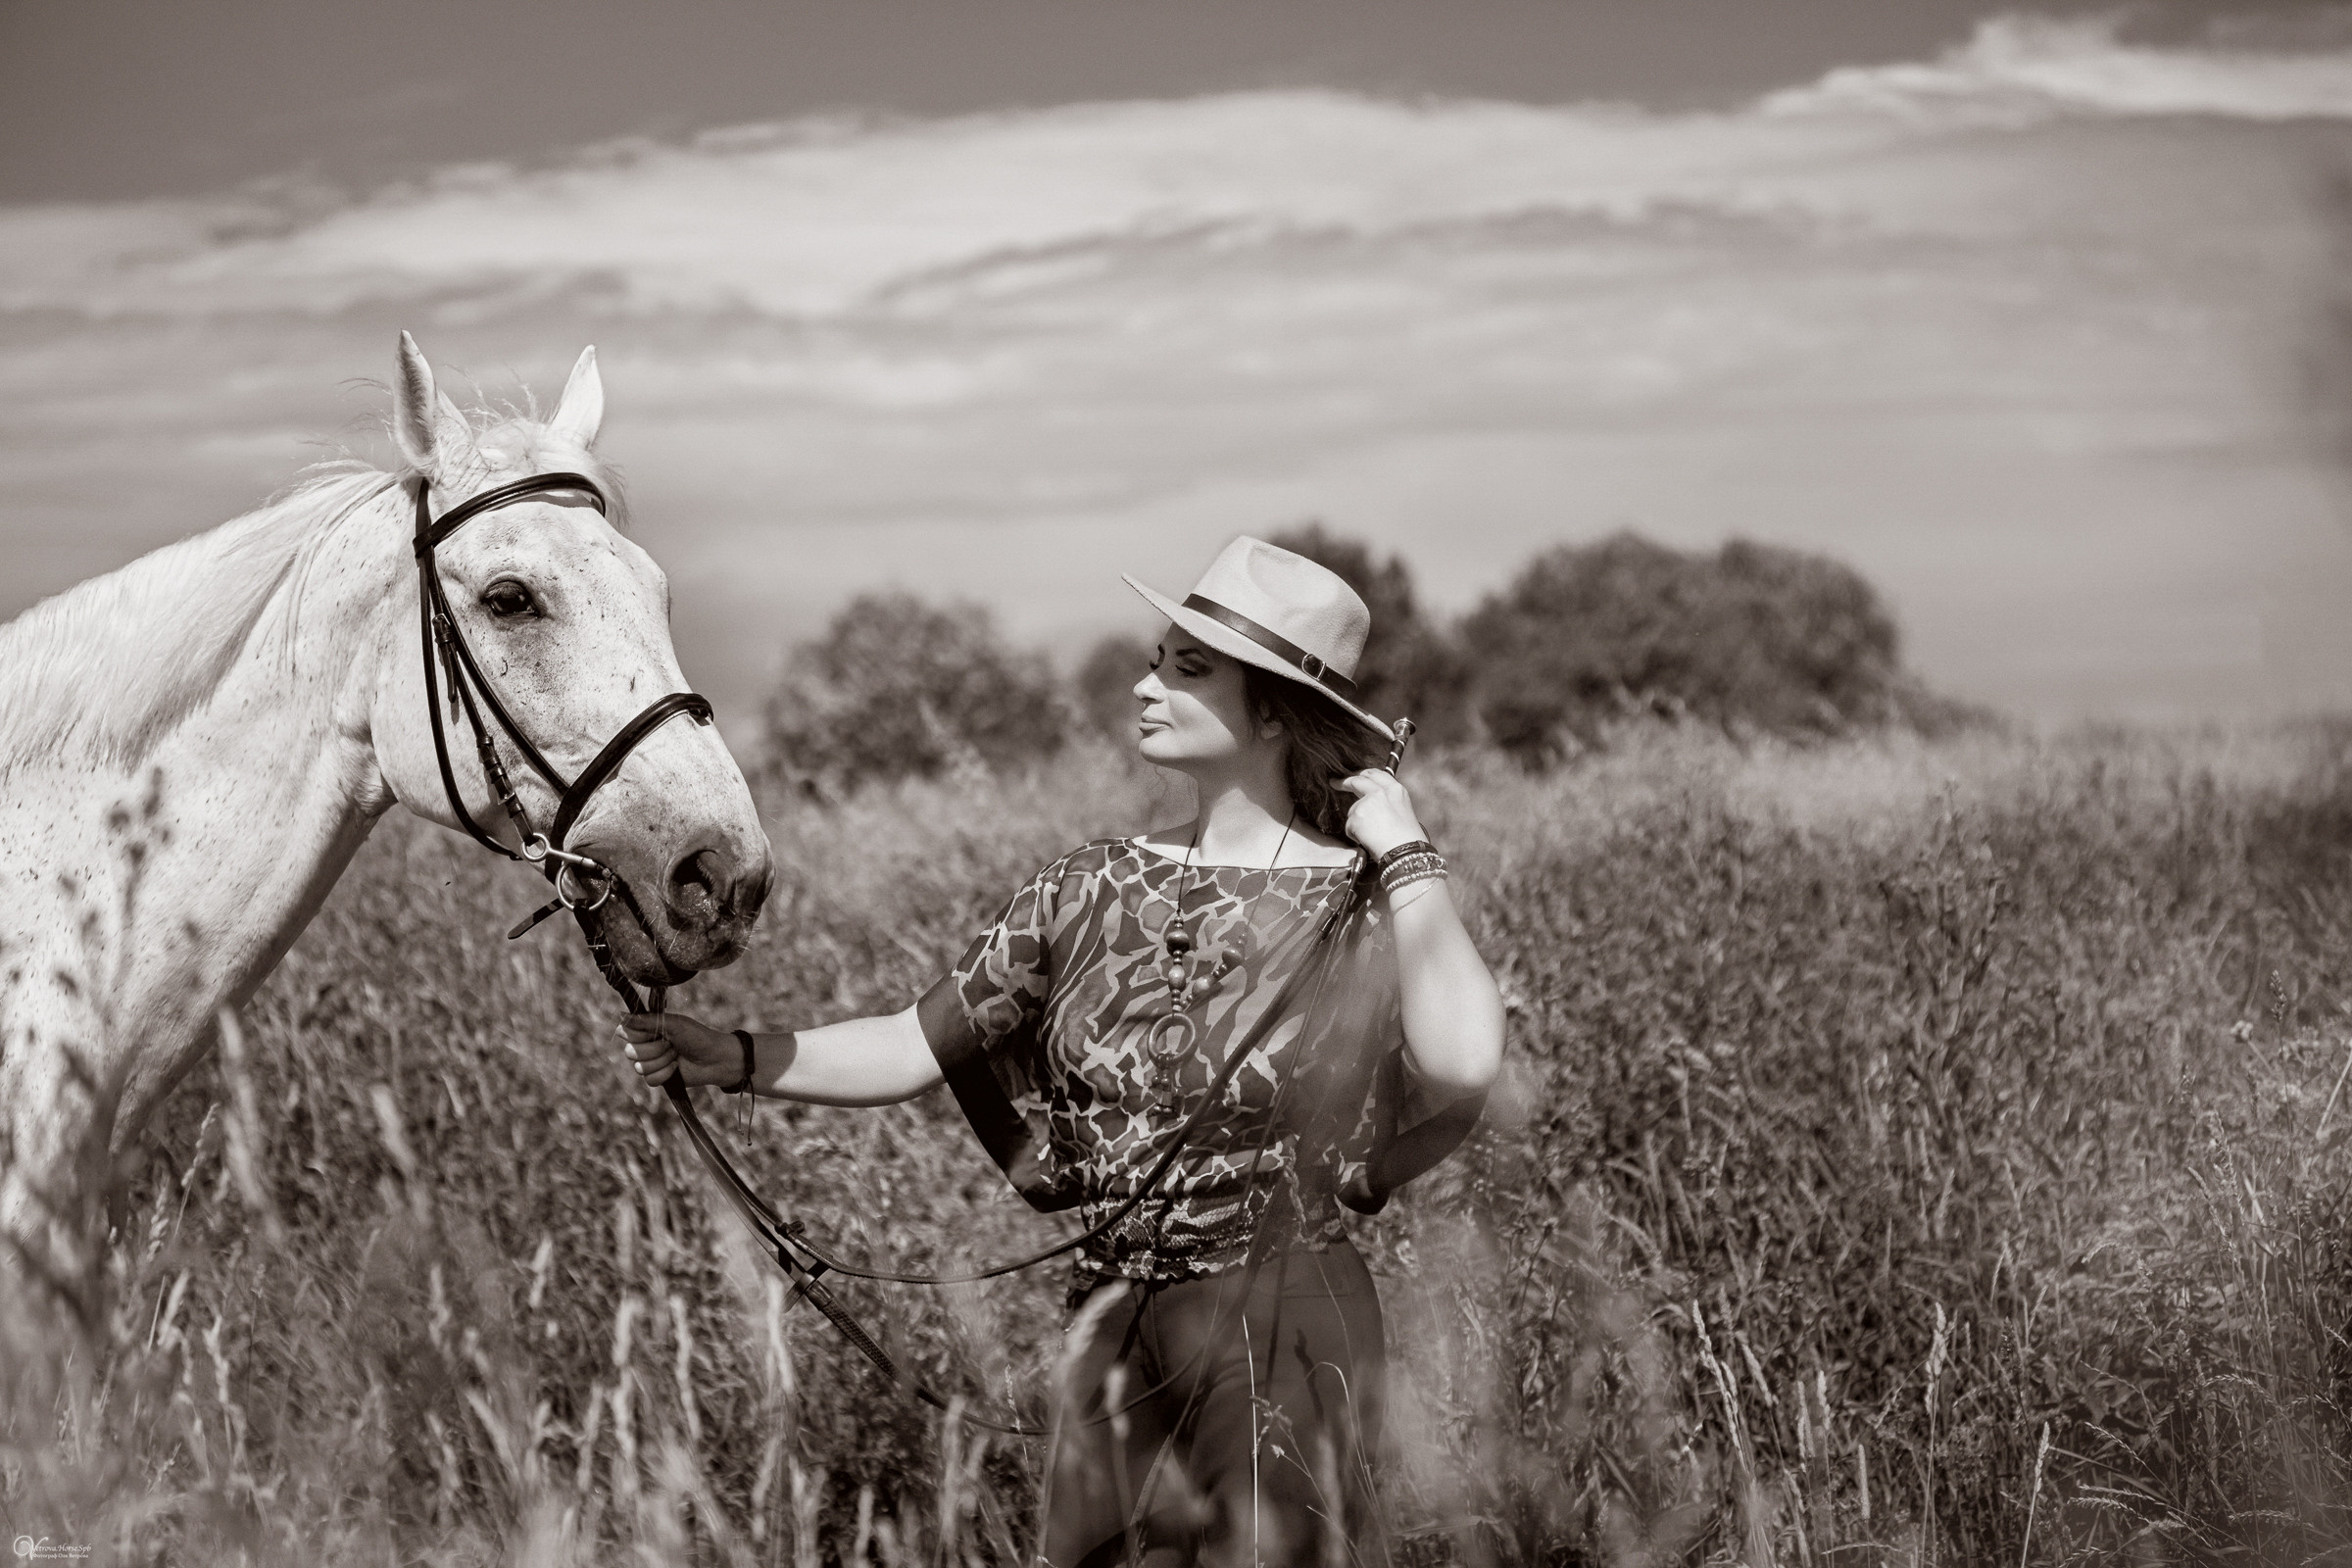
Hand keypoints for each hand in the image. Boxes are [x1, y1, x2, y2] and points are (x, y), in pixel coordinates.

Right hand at [616, 1010, 742, 1090]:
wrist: (715, 1058)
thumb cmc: (696, 1036)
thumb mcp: (673, 1024)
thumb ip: (646, 1021)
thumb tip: (620, 1015)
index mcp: (647, 1029)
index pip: (624, 1031)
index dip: (638, 1034)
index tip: (656, 1031)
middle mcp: (645, 1045)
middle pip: (630, 1051)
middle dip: (655, 1049)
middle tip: (671, 1044)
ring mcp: (650, 1062)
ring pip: (639, 1067)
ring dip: (662, 1061)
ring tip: (676, 1055)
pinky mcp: (657, 1078)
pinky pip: (649, 1080)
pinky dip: (665, 1073)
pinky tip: (676, 1068)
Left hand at [1337, 769, 1428, 861]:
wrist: (1405, 852)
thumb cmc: (1407, 839)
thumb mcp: (1403, 811)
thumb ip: (1387, 802)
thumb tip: (1371, 804)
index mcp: (1396, 790)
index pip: (1377, 774)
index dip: (1364, 774)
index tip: (1356, 775)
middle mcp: (1381, 791)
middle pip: (1358, 781)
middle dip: (1345, 781)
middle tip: (1335, 783)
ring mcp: (1367, 802)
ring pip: (1353, 810)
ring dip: (1358, 823)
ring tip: (1374, 836)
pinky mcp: (1356, 815)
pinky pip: (1350, 827)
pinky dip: (1356, 835)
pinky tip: (1369, 840)